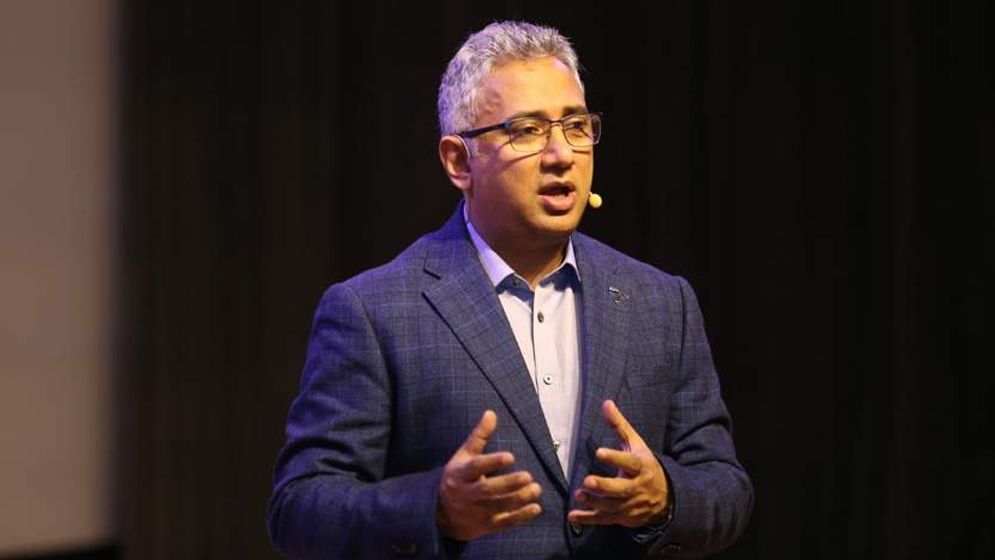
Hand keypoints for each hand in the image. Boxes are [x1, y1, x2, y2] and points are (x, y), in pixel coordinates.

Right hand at [436, 410, 542, 540]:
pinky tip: (536, 508)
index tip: (511, 456)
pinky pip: (503, 523)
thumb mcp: (464, 456)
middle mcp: (466, 494)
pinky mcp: (484, 526)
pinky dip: (520, 517)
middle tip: (528, 476)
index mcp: (460, 474)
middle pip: (487, 489)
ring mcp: (475, 512)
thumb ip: (479, 436)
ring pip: (497, 507)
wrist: (440, 513)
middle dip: (508, 483)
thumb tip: (491, 413)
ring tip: (536, 488)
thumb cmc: (458, 477)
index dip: (493, 462)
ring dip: (518, 499)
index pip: (476, 467)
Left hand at [568, 400, 669, 527]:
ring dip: (594, 502)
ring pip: (612, 506)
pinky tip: (573, 516)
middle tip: (588, 480)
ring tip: (579, 494)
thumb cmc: (645, 465)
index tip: (599, 452)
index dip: (615, 458)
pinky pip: (605, 520)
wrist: (666, 497)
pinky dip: (588, 519)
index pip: (629, 462)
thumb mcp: (636, 444)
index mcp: (641, 467)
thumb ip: (619, 426)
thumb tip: (606, 403)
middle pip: (621, 489)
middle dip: (604, 486)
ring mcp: (630, 505)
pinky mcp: (623, 517)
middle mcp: (637, 487)